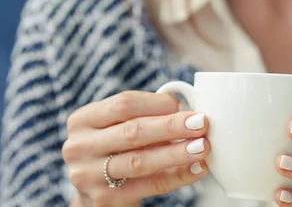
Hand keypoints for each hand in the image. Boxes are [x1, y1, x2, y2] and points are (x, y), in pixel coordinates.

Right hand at [62, 91, 209, 205]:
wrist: (96, 190)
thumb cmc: (115, 148)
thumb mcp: (119, 126)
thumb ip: (147, 115)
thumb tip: (188, 111)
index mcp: (84, 120)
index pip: (124, 104)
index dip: (158, 104)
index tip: (185, 105)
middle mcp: (80, 147)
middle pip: (132, 131)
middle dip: (171, 126)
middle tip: (201, 123)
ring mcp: (89, 176)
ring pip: (140, 161)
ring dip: (176, 153)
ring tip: (202, 147)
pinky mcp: (105, 200)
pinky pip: (149, 186)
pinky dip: (177, 177)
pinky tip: (196, 169)